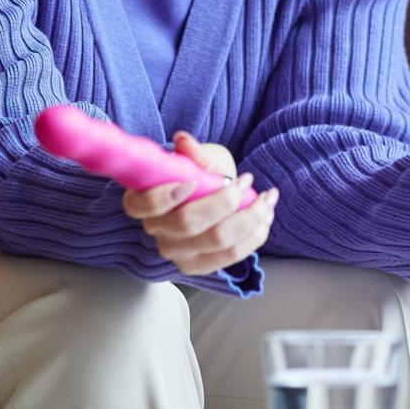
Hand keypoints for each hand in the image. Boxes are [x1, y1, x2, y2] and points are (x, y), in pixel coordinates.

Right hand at [121, 130, 278, 276]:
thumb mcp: (199, 157)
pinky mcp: (199, 267)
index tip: (193, 181)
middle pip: (187, 223)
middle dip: (224, 201)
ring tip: (267, 198)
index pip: (144, 205)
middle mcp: (156, 231)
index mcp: (142, 202)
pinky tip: (266, 216)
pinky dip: (254, 235)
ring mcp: (177, 253)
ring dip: (249, 217)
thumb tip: (183, 141)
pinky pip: (231, 255)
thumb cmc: (202, 174)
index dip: (166, 196)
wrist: (215, 195)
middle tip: (246, 180)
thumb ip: (193, 152)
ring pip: (216, 241)